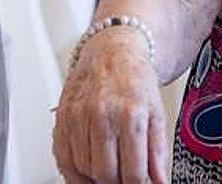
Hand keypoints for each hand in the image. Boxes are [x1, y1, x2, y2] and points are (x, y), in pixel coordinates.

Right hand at [53, 28, 169, 183]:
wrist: (112, 51)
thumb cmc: (134, 79)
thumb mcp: (156, 113)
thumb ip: (158, 151)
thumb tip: (160, 181)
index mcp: (130, 115)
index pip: (132, 172)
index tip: (138, 183)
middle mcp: (102, 114)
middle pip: (105, 174)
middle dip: (116, 182)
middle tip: (122, 178)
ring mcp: (78, 115)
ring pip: (83, 168)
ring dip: (95, 177)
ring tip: (108, 170)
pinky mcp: (62, 117)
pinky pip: (63, 157)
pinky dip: (73, 171)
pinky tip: (86, 170)